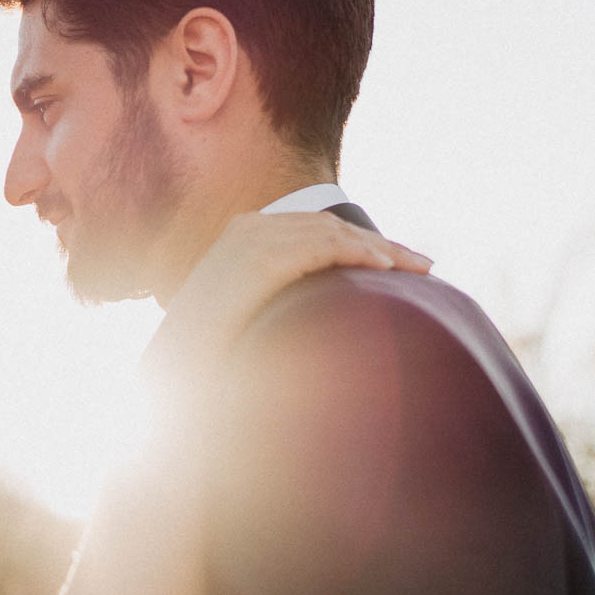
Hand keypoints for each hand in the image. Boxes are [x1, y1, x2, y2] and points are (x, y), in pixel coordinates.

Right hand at [145, 211, 431, 378]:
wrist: (171, 370)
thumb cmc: (206, 355)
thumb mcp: (247, 316)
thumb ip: (275, 303)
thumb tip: (311, 320)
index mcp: (240, 237)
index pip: (313, 227)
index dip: (359, 240)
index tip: (397, 262)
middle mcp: (245, 230)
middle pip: (329, 224)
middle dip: (379, 242)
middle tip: (423, 264)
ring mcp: (249, 241)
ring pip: (331, 232)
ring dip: (379, 247)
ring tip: (416, 267)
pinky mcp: (258, 261)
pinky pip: (319, 248)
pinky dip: (356, 253)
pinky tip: (385, 268)